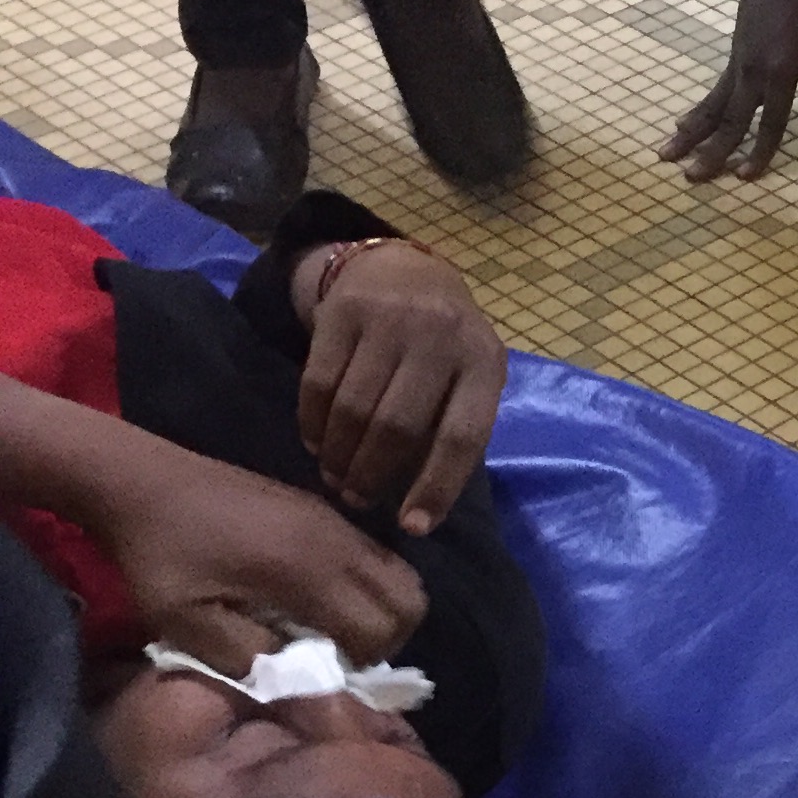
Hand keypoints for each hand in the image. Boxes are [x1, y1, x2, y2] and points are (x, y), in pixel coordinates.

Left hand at [92, 442, 428, 678]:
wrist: (141, 481)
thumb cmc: (159, 554)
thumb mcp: (185, 622)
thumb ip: (245, 658)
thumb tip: (297, 676)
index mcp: (306, 570)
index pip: (379, 628)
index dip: (363, 662)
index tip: (323, 671)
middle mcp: (335, 542)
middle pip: (409, 600)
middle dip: (388, 638)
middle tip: (342, 653)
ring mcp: (333, 520)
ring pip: (400, 573)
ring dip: (381, 610)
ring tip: (334, 627)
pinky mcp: (321, 509)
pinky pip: (374, 553)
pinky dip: (367, 584)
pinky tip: (316, 595)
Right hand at [294, 243, 508, 536]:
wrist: (401, 270)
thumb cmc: (443, 346)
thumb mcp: (467, 378)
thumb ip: (451, 428)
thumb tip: (418, 511)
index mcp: (484, 363)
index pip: (461, 437)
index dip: (436, 487)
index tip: (413, 527)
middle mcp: (442, 336)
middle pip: (398, 426)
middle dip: (372, 474)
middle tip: (355, 501)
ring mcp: (392, 318)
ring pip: (355, 408)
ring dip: (339, 456)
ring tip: (334, 478)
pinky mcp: (343, 311)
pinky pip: (320, 383)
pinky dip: (313, 422)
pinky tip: (315, 442)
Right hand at [660, 0, 797, 182]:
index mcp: (781, 72)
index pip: (772, 122)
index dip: (760, 151)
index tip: (745, 177)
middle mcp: (753, 73)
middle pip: (731, 121)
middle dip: (710, 152)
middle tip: (691, 178)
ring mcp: (737, 66)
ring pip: (712, 108)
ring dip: (690, 135)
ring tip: (665, 156)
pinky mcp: (731, 61)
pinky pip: (712, 94)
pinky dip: (697, 113)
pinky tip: (680, 127)